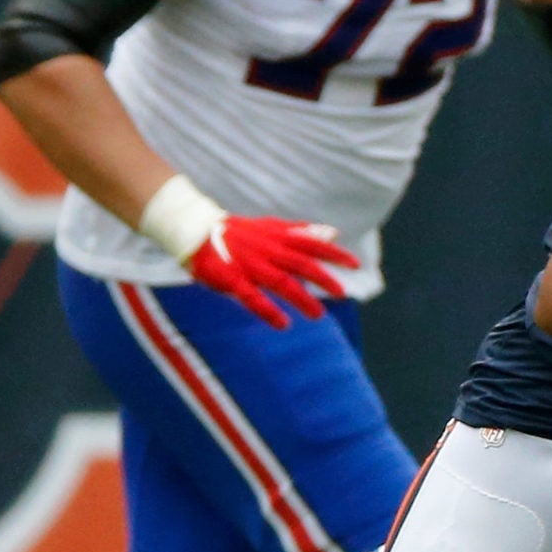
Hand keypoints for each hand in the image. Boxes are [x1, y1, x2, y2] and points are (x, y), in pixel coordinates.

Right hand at [137, 174, 356, 329]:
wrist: (195, 231)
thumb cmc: (239, 232)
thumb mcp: (272, 227)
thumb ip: (302, 232)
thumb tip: (332, 233)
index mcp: (277, 237)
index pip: (312, 244)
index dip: (334, 254)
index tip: (356, 264)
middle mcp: (267, 250)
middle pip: (301, 265)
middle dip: (323, 279)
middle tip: (341, 293)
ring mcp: (250, 265)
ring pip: (281, 282)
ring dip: (301, 299)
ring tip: (318, 315)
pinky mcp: (232, 279)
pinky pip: (252, 297)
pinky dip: (268, 310)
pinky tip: (283, 323)